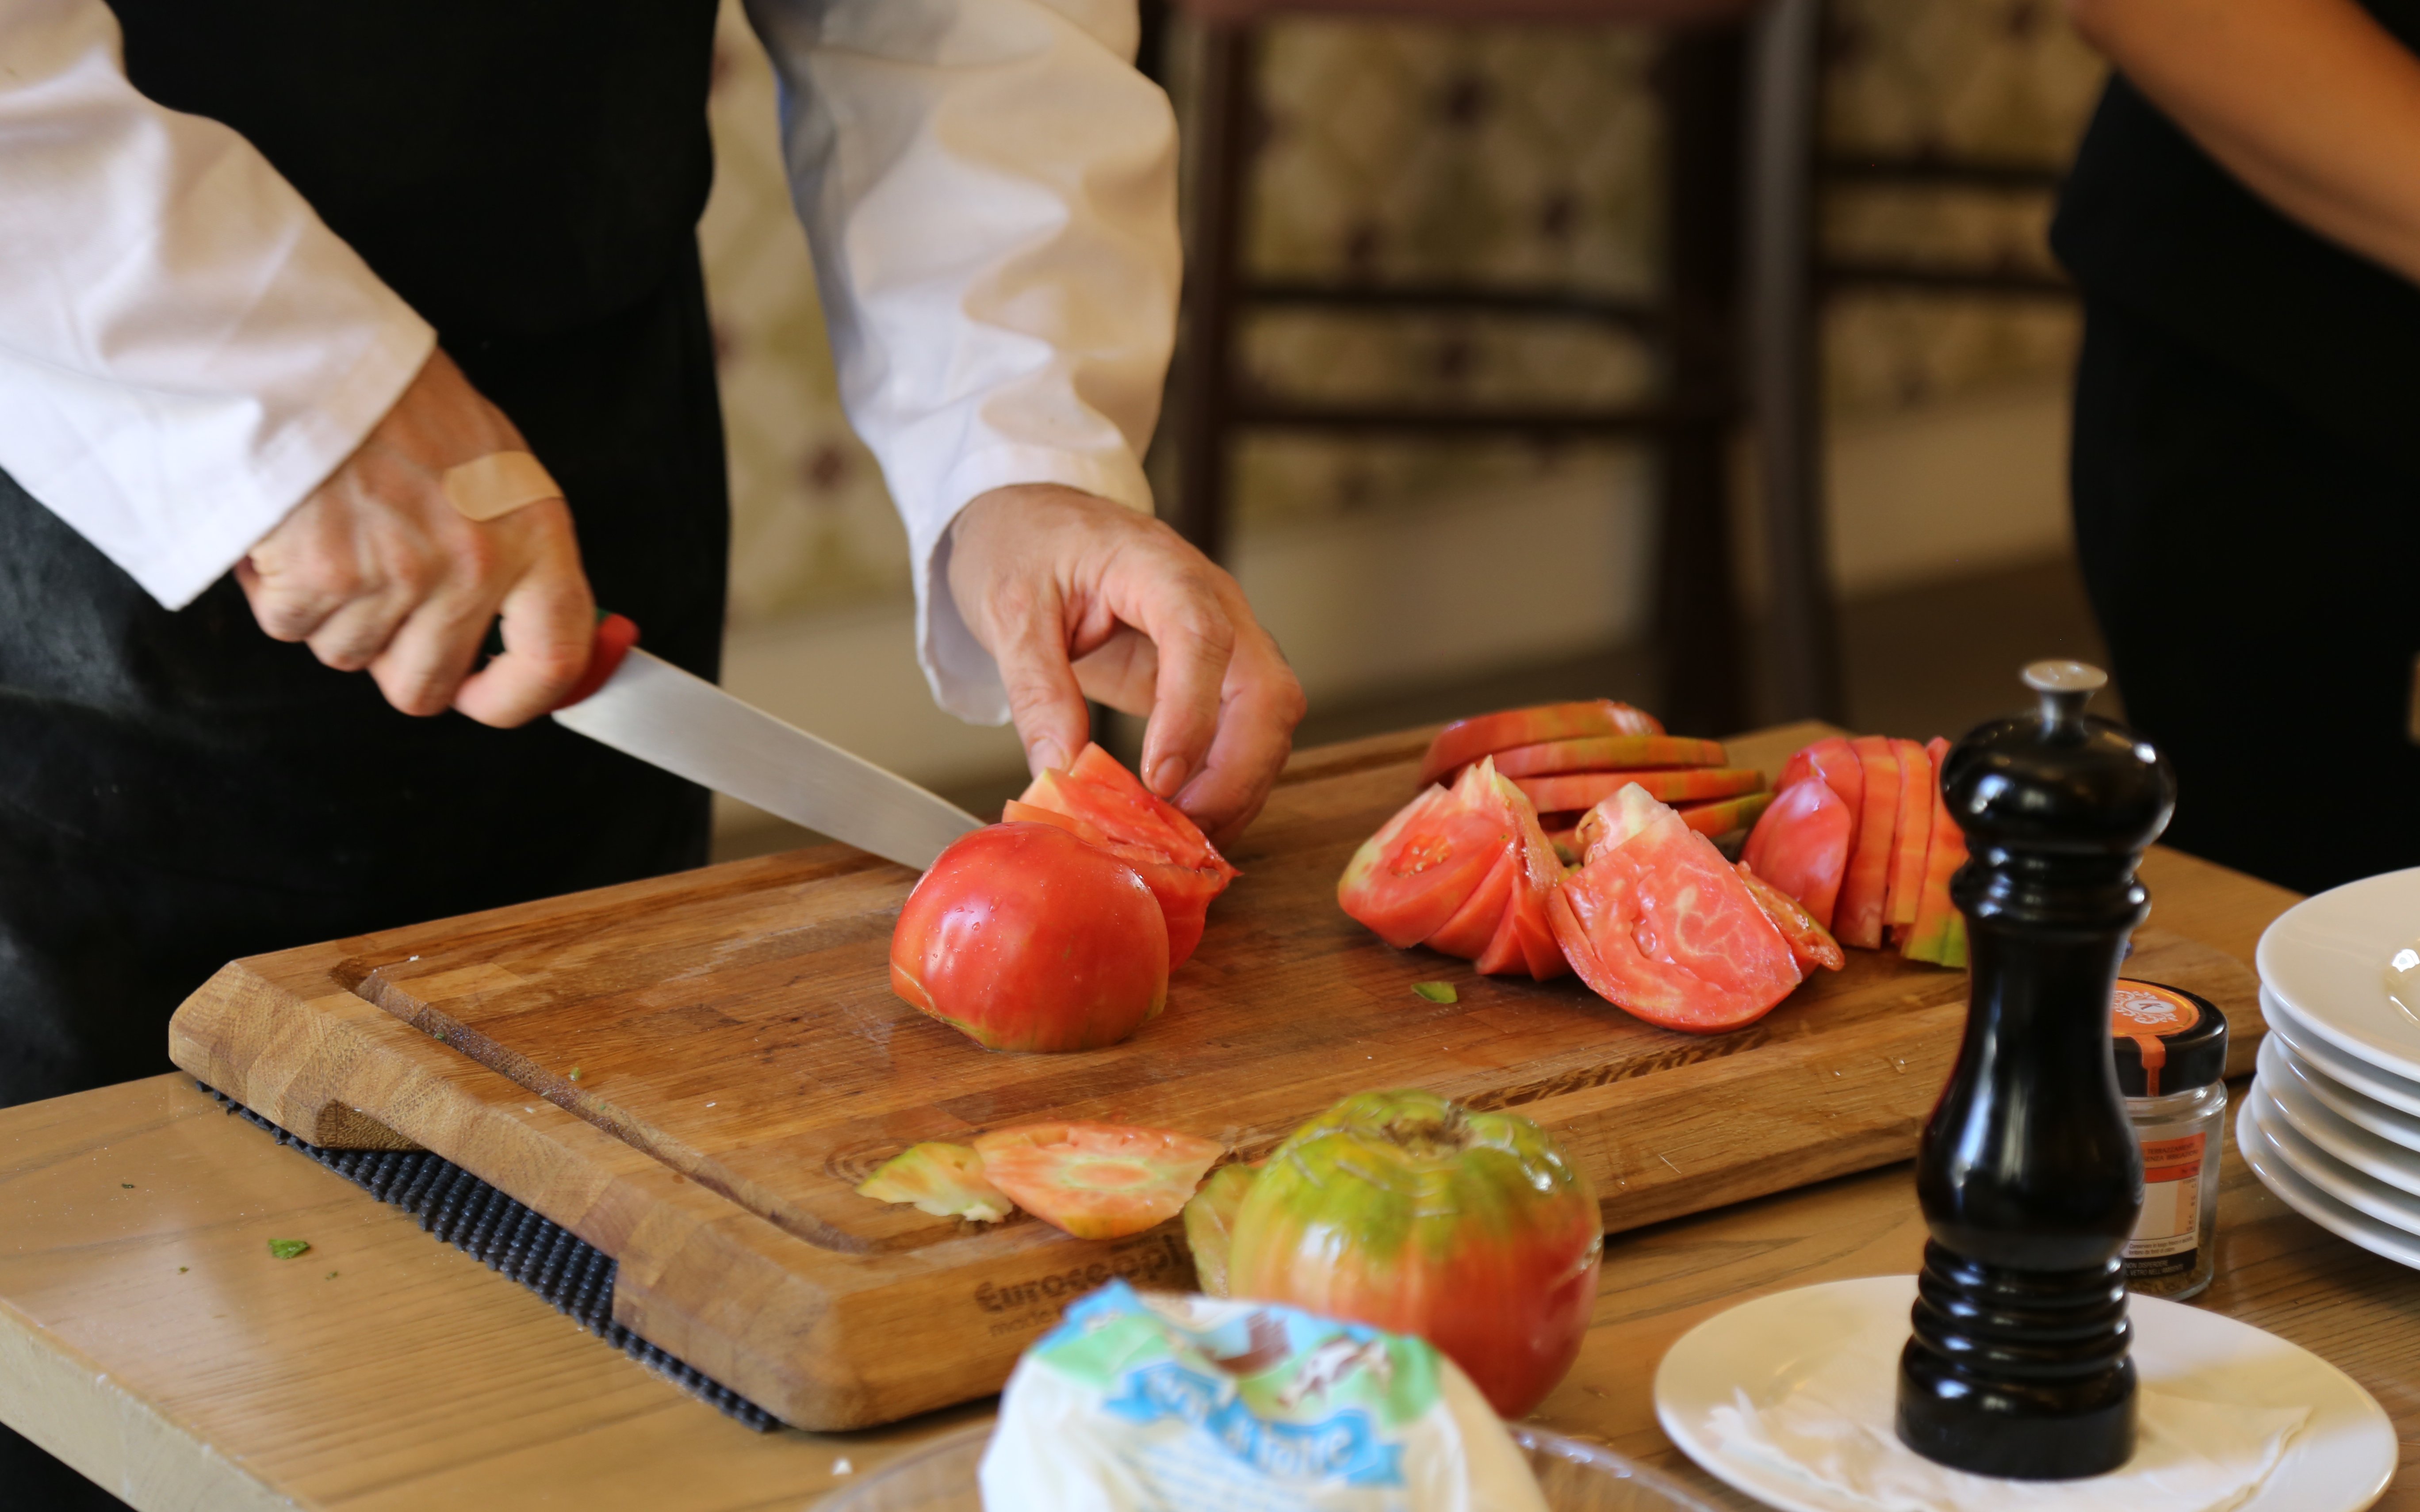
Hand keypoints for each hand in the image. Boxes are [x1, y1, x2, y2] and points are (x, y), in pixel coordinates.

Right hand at [235, 349, 596, 725]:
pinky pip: (292, 626)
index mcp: (533, 537)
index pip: (554, 661)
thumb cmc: (401, 401)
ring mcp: (398, 579)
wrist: (313, 352)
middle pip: (427, 686)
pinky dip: (277, 588)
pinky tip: (291, 529)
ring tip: (334, 532)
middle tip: (379, 600)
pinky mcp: (322, 579)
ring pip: (350, 655)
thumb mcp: (496, 468)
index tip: (488, 696)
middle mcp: (473, 567)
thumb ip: (513, 552)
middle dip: (394, 660)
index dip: (517, 698)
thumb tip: (521, 628)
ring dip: (333, 612)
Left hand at [947, 484, 1306, 847]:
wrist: (1036, 519)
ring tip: (1180, 838)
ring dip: (1239, 787)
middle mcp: (1212, 601)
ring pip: (1269, 720)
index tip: (1158, 779)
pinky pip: (1245, 734)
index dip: (1191, 713)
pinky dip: (1227, 783)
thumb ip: (1037, 689)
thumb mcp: (1009, 608)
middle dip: (1236, 771)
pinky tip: (1187, 819)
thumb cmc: (1026, 544)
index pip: (1202, 636)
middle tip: (1179, 830)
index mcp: (1158, 566)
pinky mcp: (1214, 677)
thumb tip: (1060, 773)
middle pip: (1266, 689)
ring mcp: (1224, 640)